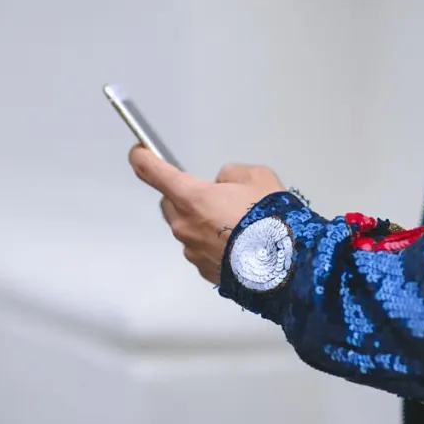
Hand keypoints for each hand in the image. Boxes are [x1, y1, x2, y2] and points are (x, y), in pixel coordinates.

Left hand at [128, 146, 285, 283]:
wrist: (284, 264)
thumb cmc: (269, 220)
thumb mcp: (256, 176)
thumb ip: (230, 174)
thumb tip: (223, 185)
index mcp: (192, 197)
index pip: (153, 172)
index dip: (142, 158)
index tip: (139, 153)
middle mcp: (185, 225)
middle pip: (171, 203)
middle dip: (186, 195)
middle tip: (216, 195)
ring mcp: (192, 251)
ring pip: (187, 228)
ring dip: (203, 221)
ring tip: (236, 222)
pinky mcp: (203, 270)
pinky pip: (201, 249)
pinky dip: (214, 243)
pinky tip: (238, 241)